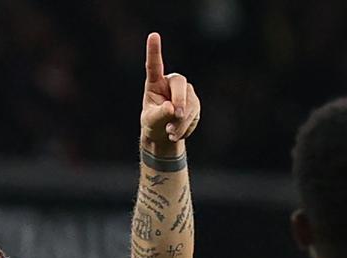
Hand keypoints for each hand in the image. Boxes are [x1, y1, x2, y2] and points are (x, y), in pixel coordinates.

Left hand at [139, 33, 200, 153]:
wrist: (164, 134)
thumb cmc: (153, 124)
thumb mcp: (151, 121)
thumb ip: (160, 114)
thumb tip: (173, 108)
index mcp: (155, 83)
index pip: (154, 66)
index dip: (154, 51)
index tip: (153, 35)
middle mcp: (171, 83)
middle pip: (180, 84)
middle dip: (180, 100)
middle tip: (176, 115)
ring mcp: (185, 92)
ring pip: (189, 103)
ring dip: (181, 121)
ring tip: (170, 133)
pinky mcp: (195, 103)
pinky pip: (195, 114)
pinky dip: (186, 127)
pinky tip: (177, 132)